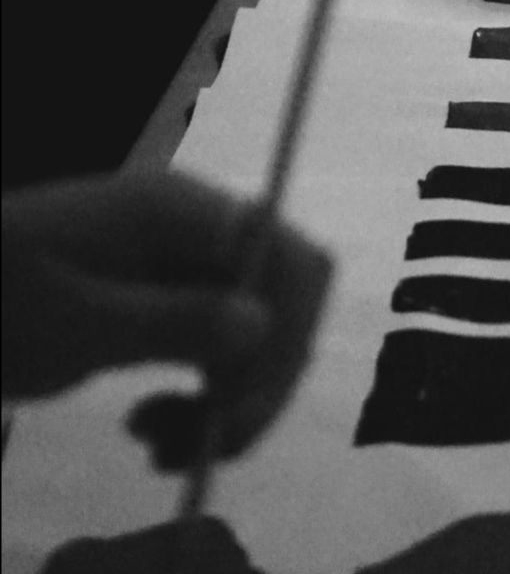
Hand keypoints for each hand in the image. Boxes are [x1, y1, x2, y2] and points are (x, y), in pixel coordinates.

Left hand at [2, 170, 331, 466]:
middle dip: (260, 379)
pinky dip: (205, 401)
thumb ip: (167, 320)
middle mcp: (202, 233)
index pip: (285, 256)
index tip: (238, 404)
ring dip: (231, 401)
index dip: (286, 330)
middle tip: (208, 441)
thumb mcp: (70, 320)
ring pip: (260, 333)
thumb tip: (263, 323)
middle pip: (285, 300)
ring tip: (159, 447)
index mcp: (182, 215)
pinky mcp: (173, 306)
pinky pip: (224, 352)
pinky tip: (152, 431)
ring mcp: (190, 268)